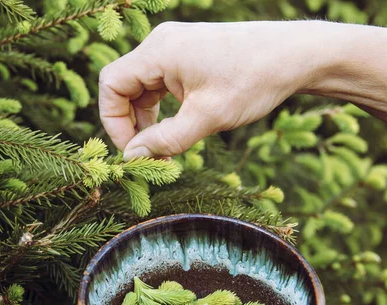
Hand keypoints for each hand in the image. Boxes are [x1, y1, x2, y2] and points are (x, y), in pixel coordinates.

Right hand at [98, 20, 386, 160]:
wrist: (297, 55)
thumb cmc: (254, 81)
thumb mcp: (206, 118)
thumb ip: (165, 140)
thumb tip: (132, 157)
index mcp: (159, 51)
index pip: (111, 84)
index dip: (113, 121)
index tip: (132, 150)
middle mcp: (161, 44)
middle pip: (123, 87)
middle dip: (131, 124)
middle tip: (148, 156)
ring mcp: (174, 47)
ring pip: (141, 88)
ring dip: (146, 120)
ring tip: (164, 150)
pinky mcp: (186, 55)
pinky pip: (159, 84)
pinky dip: (162, 109)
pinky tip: (175, 131)